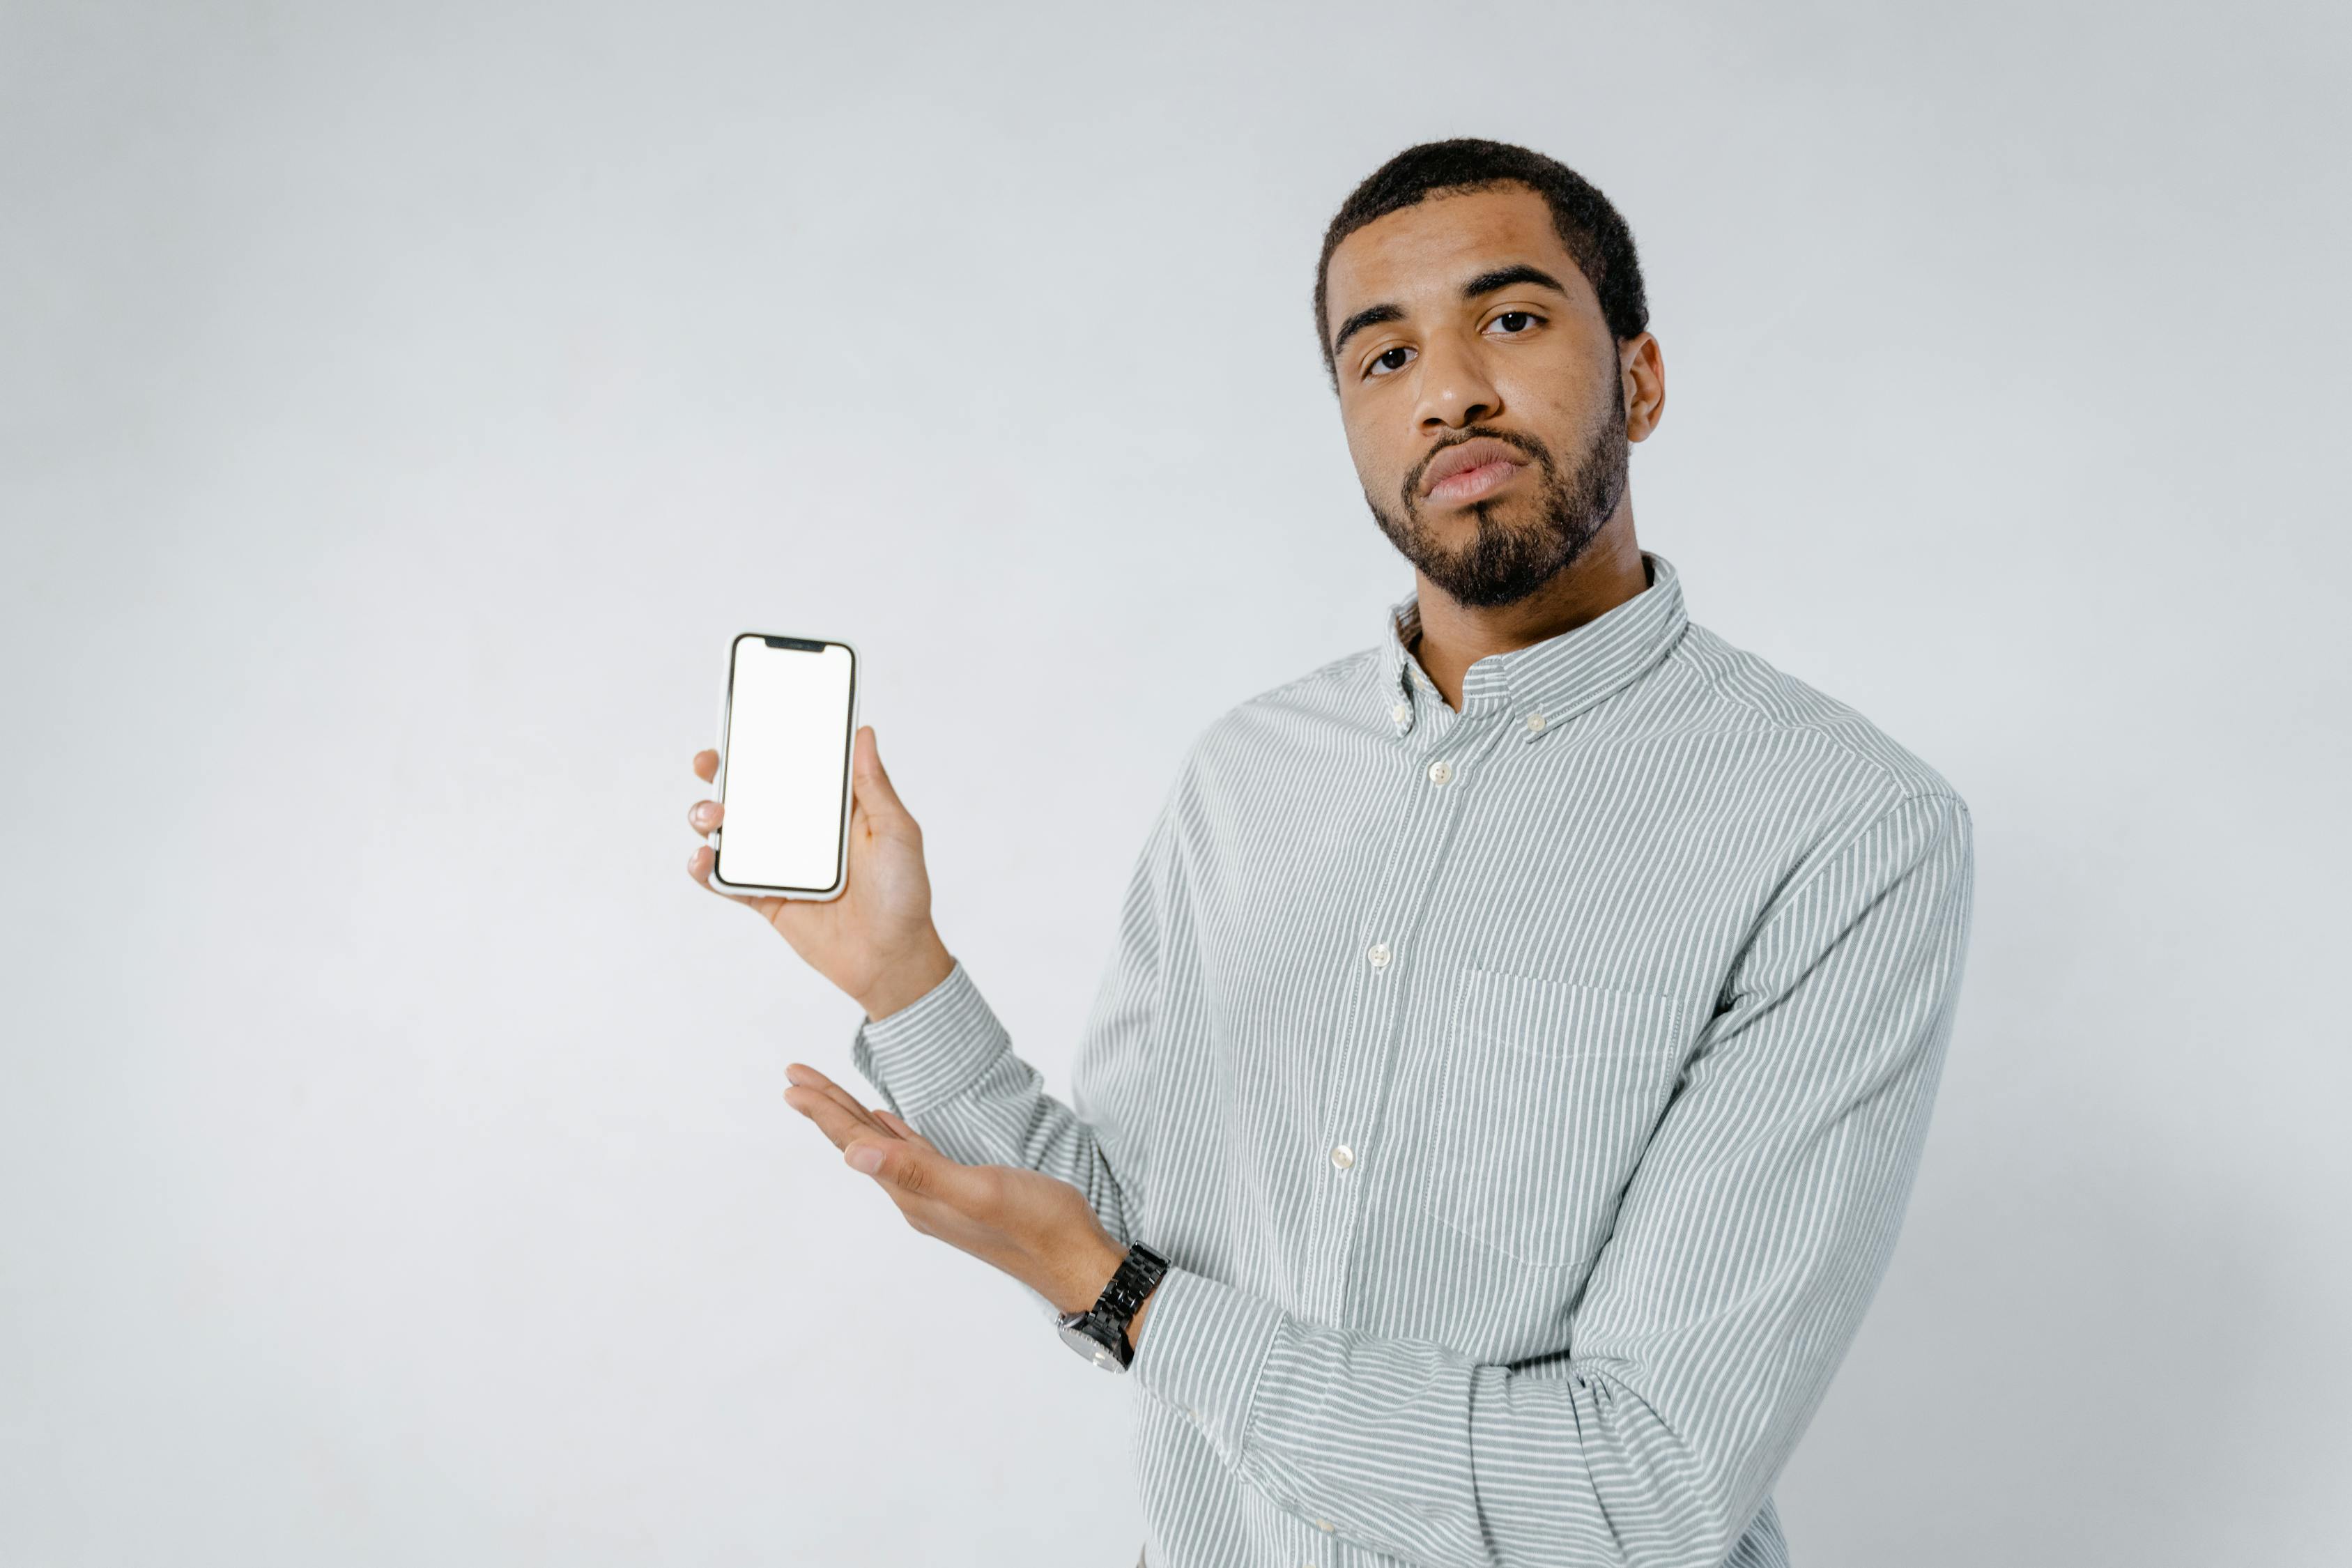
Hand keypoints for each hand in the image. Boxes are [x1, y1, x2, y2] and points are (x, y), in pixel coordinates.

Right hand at [687, 725, 954, 1019]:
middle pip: (748, 792)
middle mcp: (799, 830)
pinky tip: (704, 858)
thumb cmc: (903, 893)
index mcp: (830, 808)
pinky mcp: (765, 897)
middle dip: (721, 772)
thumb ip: (874, 785)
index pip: (791, 766)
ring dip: (707, 816)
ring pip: (729, 831)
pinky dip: (704, 868)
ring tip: (714, 816)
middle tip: (709, 762)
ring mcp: (778, 864)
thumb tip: (862, 732)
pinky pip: (724, 880)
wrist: (891, 958)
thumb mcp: (896, 832)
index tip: (743, 721)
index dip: (764, 743)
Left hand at [781, 1062, 1155, 1343]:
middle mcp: (917, 1196)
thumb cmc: (1036, 1224)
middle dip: (826, 1108)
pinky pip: (912, 1154)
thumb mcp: (977, 1192)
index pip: (856, 1145)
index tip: (792, 1081)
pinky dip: (892, 1134)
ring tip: (824, 1094)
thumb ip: (917, 1172)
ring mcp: (937, 1194)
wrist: (1075, 1257)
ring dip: (852, 1117)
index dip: (823, 1111)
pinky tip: (884, 1123)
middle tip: (794, 1075)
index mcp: (914, 1194)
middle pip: (859, 1144)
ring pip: (882, 1147)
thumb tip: (852, 1156)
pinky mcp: (961, 1189)